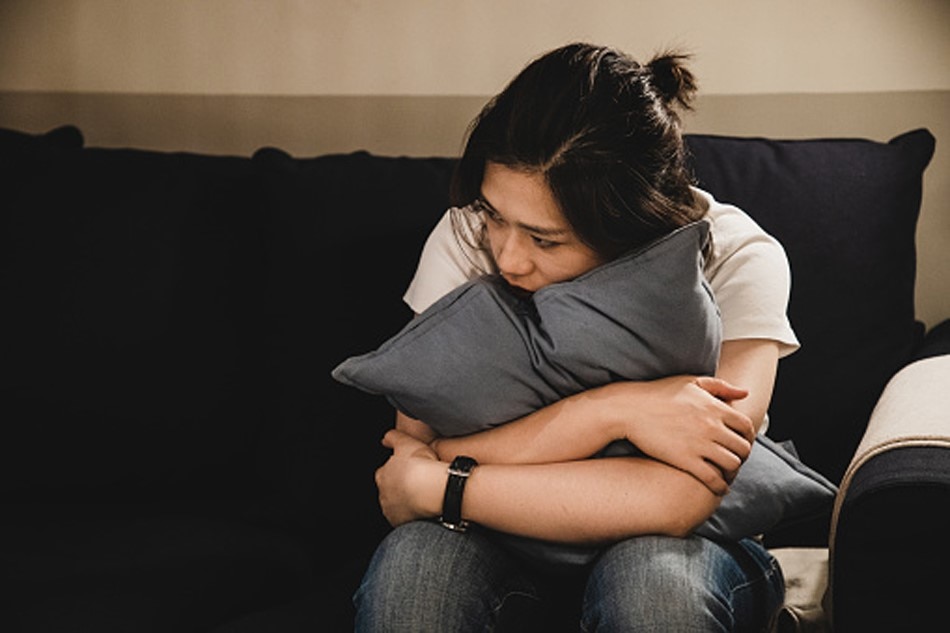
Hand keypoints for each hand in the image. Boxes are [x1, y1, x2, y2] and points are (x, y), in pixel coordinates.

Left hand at [375, 429, 443, 526]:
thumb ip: (393, 437)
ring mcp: (392, 511)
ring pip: (398, 505)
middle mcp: (383, 495)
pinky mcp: (403, 524)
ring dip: (407, 501)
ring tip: (423, 495)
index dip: (398, 469)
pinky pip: (407, 518)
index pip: (385, 472)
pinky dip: (414, 514)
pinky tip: (425, 507)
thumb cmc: (420, 466)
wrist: (433, 490)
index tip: (411, 468)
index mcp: (382, 475)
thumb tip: (386, 438)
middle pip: (390, 490)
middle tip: (418, 481)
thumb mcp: (406, 442)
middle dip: (401, 486)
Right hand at [618, 375, 754, 494]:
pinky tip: (719, 487)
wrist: (629, 409)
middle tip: (735, 459)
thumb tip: (745, 393)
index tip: (742, 442)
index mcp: (714, 407)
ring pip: (732, 464)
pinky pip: (713, 478)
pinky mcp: (686, 460)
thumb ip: (720, 387)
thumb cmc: (658, 393)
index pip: (746, 426)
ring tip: (726, 473)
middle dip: (742, 456)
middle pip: (742, 447)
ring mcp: (699, 444)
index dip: (748, 437)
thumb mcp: (691, 382)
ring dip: (732, 471)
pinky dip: (720, 486)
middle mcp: (711, 425)